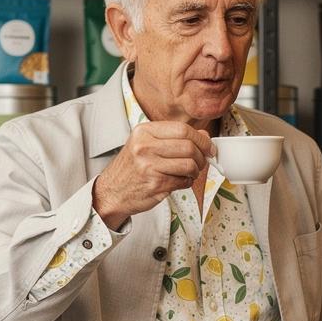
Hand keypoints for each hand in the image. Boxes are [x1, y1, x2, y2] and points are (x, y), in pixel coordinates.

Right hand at [93, 122, 213, 228]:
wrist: (112, 192)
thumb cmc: (132, 168)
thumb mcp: (146, 144)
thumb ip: (174, 137)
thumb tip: (204, 135)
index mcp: (144, 132)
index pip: (182, 129)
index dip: (201, 139)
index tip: (209, 147)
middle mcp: (145, 146)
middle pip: (189, 147)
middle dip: (201, 156)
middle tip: (201, 162)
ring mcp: (149, 166)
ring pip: (189, 165)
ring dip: (196, 171)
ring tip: (190, 173)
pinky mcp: (155, 184)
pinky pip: (183, 181)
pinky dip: (187, 183)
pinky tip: (179, 181)